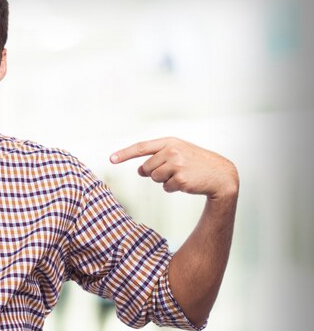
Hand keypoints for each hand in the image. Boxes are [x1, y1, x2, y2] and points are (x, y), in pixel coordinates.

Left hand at [110, 137, 238, 199]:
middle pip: (146, 168)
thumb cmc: (196, 163)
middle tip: (173, 170)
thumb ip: (157, 157)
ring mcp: (176, 165)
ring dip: (164, 181)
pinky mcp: (180, 179)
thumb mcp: (178, 152)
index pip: (142, 147)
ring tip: (181, 175)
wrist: (220, 174)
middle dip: (154, 173)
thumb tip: (140, 170)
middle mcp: (172, 151)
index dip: (125, 153)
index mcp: (170, 142)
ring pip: (154, 178)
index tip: (111, 159)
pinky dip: (173, 188)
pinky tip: (186, 182)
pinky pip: (165, 187)